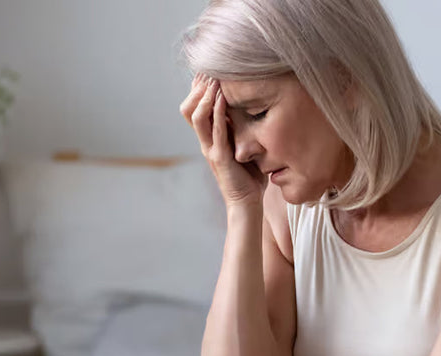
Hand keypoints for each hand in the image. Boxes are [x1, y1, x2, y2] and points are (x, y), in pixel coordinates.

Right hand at [180, 73, 266, 208]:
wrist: (246, 202)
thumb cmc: (248, 174)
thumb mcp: (244, 144)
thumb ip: (241, 127)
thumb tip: (252, 105)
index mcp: (209, 137)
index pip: (194, 106)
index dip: (198, 87)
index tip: (209, 68)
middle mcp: (205, 141)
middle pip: (188, 107)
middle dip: (198, 87)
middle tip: (209, 68)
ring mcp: (210, 148)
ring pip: (196, 116)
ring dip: (204, 95)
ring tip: (213, 78)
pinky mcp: (220, 157)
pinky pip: (214, 130)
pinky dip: (217, 111)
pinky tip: (222, 97)